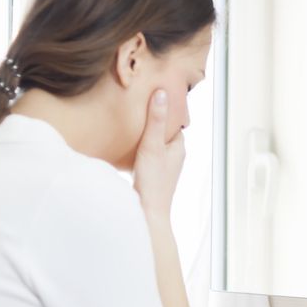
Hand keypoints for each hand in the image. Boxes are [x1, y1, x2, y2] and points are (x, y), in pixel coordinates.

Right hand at [131, 88, 185, 221]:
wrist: (147, 213)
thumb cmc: (152, 181)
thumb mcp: (152, 145)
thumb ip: (156, 120)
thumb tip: (162, 93)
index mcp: (179, 147)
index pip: (175, 120)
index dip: (167, 108)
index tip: (156, 93)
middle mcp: (174, 156)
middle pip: (165, 131)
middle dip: (155, 120)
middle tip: (140, 103)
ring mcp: (163, 166)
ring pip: (155, 143)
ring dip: (146, 134)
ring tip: (133, 120)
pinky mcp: (151, 175)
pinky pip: (147, 154)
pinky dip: (139, 146)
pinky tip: (127, 145)